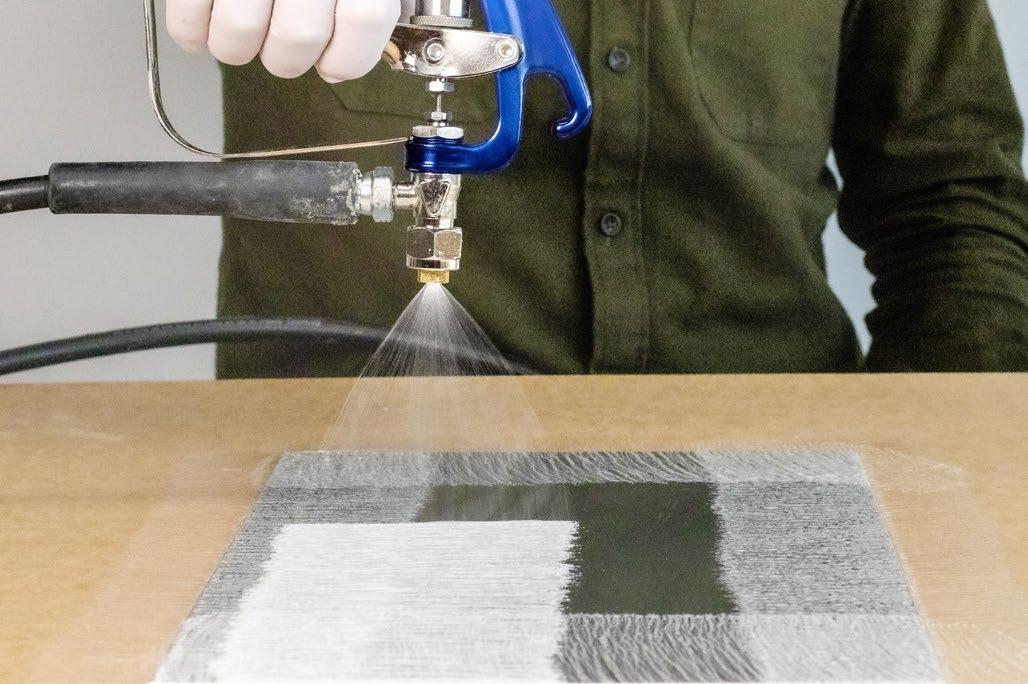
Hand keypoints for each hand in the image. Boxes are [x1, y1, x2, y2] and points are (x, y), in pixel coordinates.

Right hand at [166, 0, 409, 81]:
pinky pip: (188, 13)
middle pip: (299, 36)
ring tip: (243, 34)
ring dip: (238, 49)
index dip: (350, 55)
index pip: (364, 17)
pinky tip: (202, 28)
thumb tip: (348, 54)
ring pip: (241, 33)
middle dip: (289, 59)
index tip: (336, 65)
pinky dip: (191, 32)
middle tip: (285, 48)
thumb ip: (361, 2)